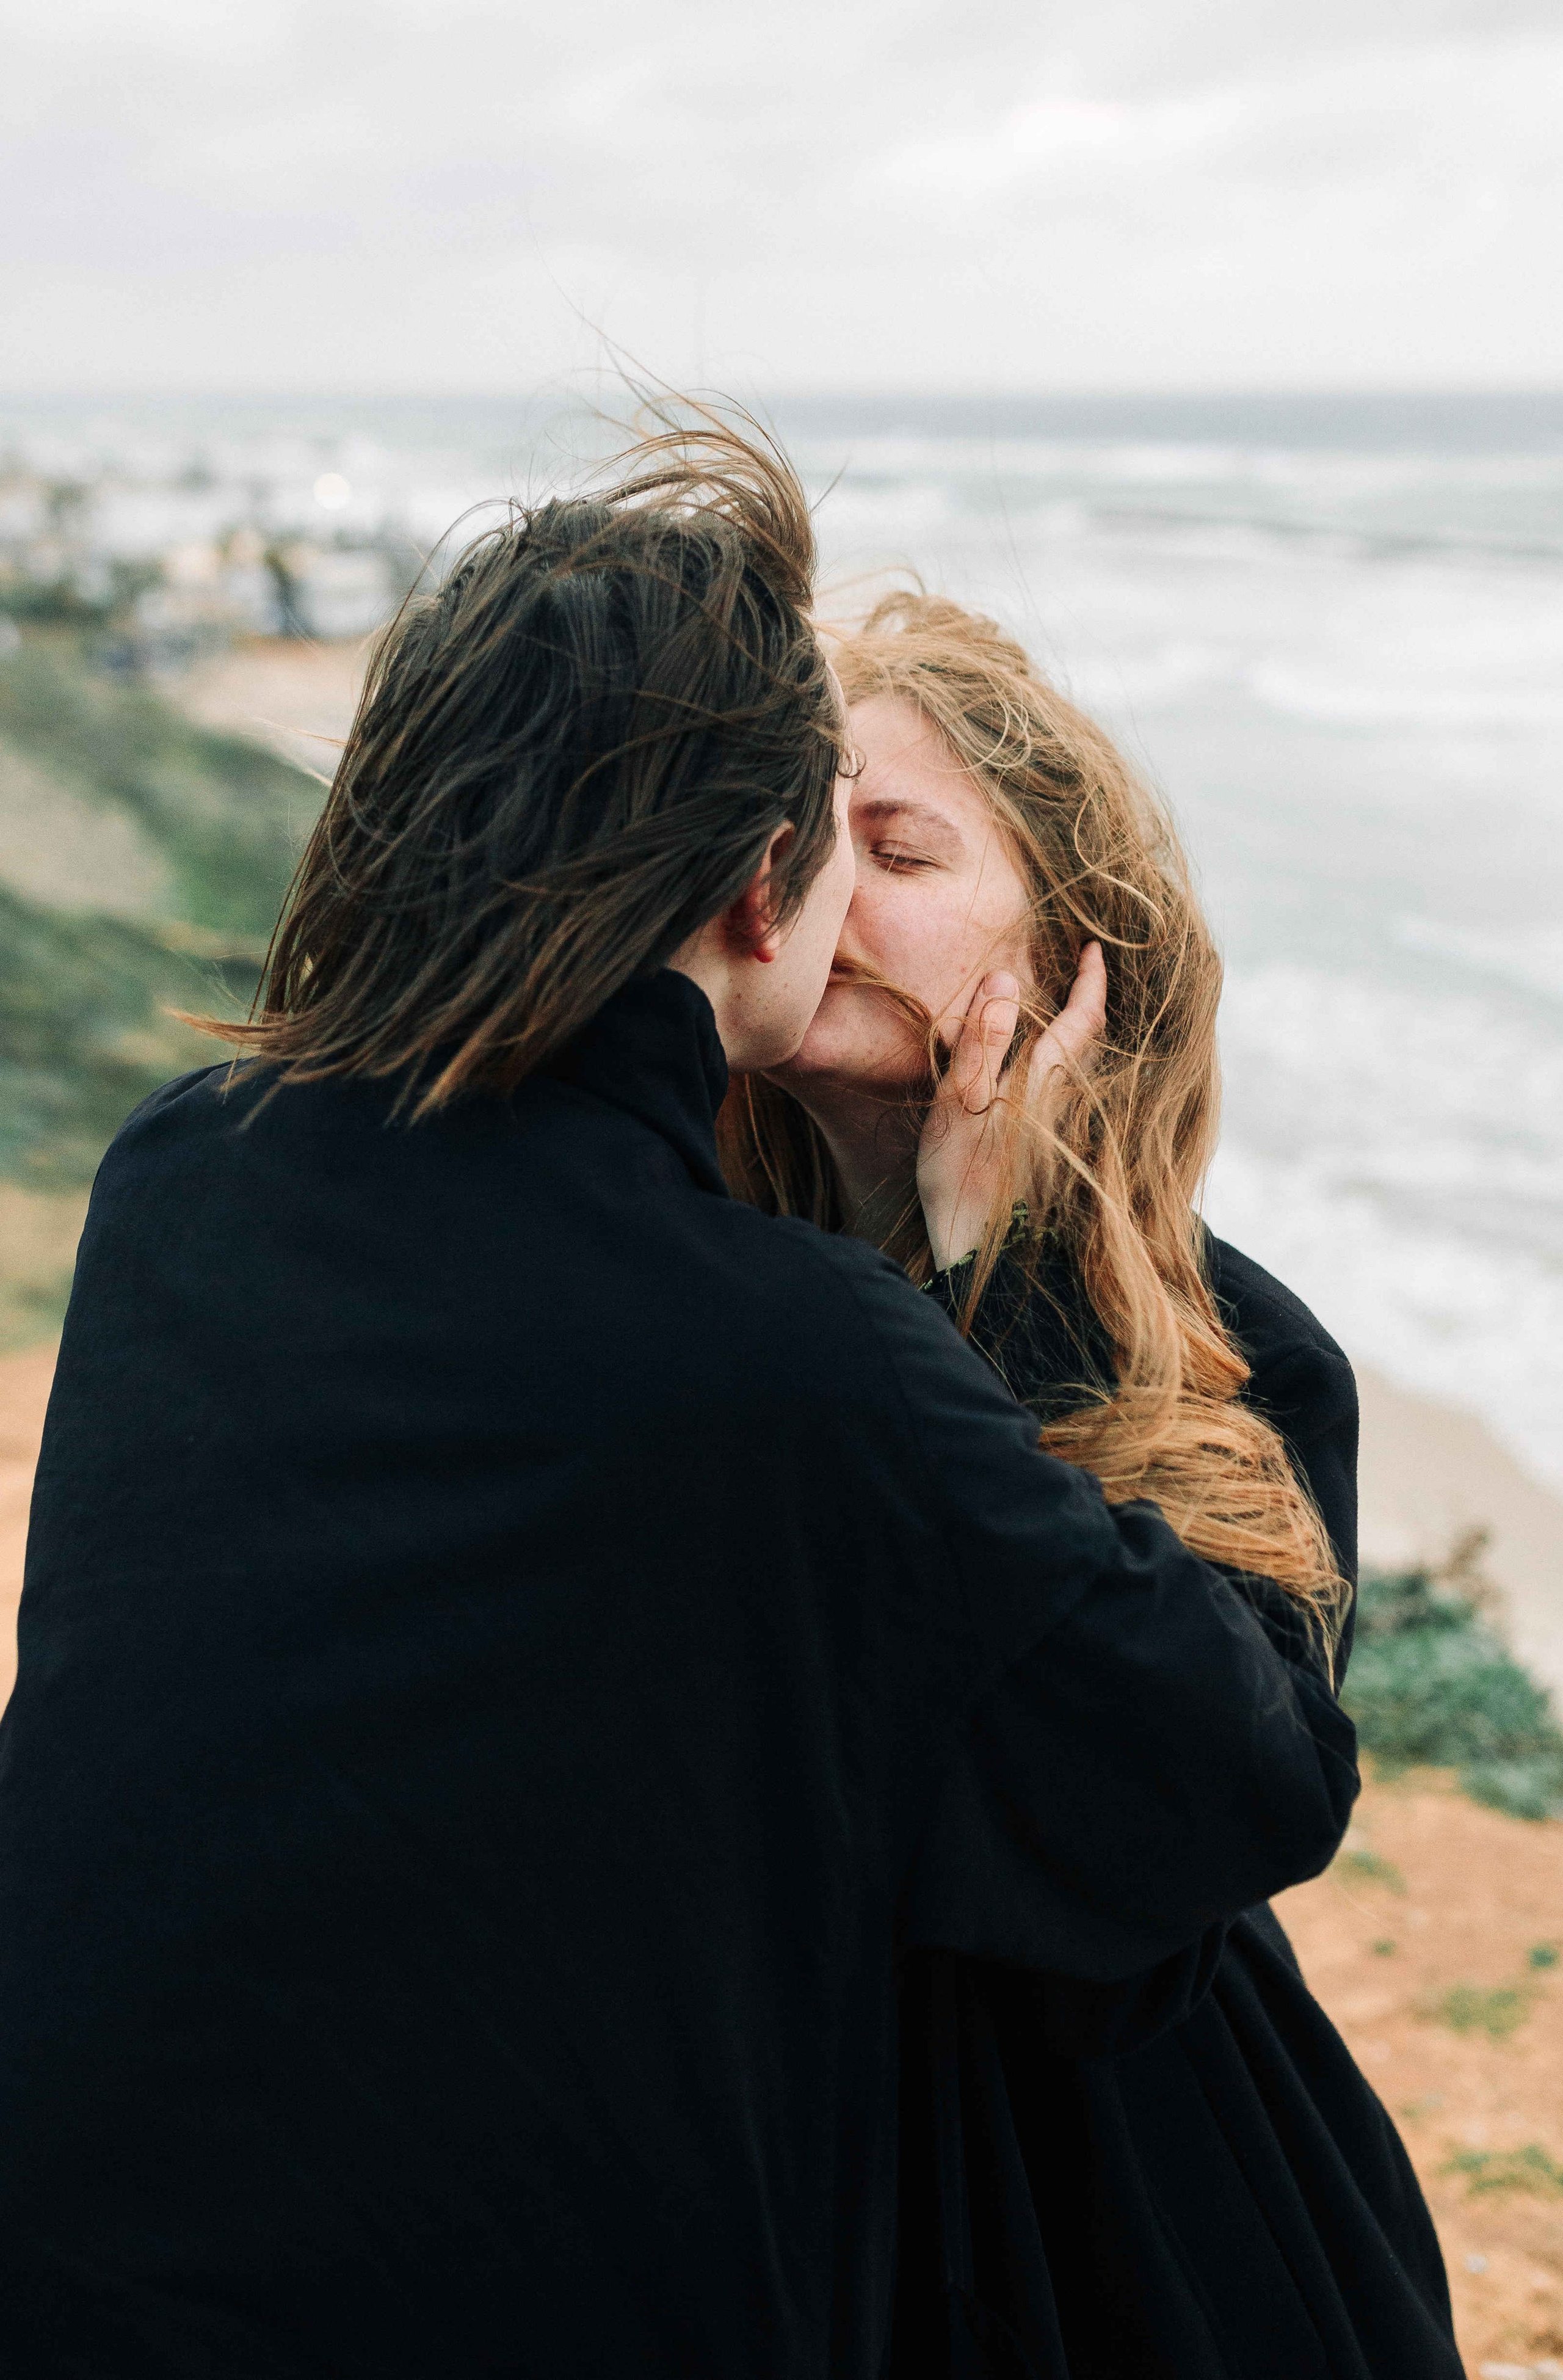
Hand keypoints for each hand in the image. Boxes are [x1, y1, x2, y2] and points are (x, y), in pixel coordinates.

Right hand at [916, 942, 1106, 1271]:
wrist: (983, 1255)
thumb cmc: (961, 1176)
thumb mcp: (959, 1099)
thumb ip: (984, 1039)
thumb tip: (1006, 978)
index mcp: (1045, 1082)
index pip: (1083, 1017)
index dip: (1092, 980)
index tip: (1094, 948)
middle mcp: (1066, 1103)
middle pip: (1085, 1042)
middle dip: (1083, 1004)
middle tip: (1072, 974)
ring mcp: (1064, 1132)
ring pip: (1073, 1070)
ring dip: (1063, 1038)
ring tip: (1039, 1020)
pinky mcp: (1055, 1156)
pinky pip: (1060, 1097)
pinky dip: (1048, 1072)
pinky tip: (1024, 1078)